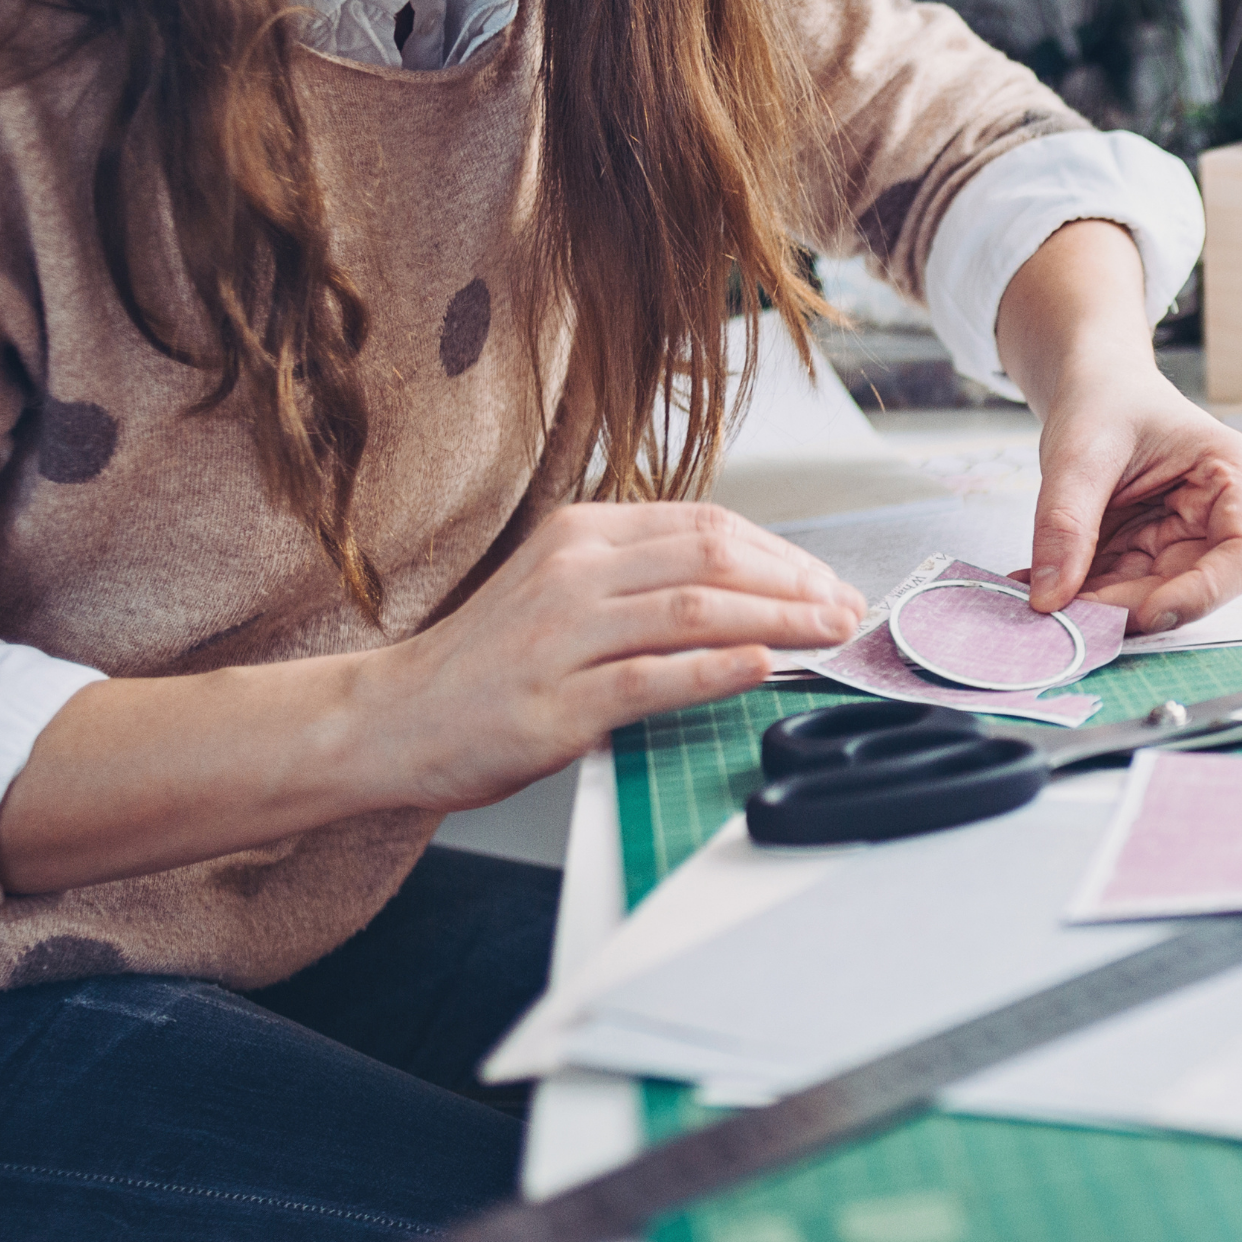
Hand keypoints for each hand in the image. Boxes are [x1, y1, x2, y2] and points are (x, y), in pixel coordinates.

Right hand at [360, 501, 865, 812]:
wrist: (395, 717)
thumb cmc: (485, 664)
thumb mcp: (559, 593)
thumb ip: (637, 582)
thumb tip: (743, 592)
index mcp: (579, 535)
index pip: (705, 524)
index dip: (781, 551)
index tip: (826, 579)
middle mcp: (573, 572)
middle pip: (712, 556)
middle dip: (796, 581)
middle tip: (846, 608)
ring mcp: (563, 636)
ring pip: (694, 609)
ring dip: (779, 619)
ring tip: (829, 633)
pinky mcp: (557, 702)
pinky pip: (653, 676)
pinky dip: (717, 669)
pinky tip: (762, 665)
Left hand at [1025, 368, 1241, 634]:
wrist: (1091, 384)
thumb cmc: (1104, 399)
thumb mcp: (1080, 451)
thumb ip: (1065, 522)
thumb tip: (1049, 597)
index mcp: (1233, 475)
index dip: (1201, 595)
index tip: (1145, 614)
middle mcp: (1219, 515)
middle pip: (1192, 586)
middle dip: (1128, 607)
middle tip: (1067, 616)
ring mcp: (1183, 538)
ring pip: (1149, 596)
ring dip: (1096, 607)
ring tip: (1037, 597)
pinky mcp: (1146, 553)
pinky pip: (1117, 588)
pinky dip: (1078, 593)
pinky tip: (1035, 586)